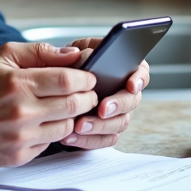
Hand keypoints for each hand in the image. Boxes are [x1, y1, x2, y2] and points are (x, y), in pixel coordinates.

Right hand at [0, 42, 97, 166]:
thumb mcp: (3, 57)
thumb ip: (40, 52)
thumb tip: (73, 54)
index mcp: (17, 84)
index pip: (68, 81)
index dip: (85, 78)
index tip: (88, 77)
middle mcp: (20, 112)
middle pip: (74, 105)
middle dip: (87, 97)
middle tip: (86, 93)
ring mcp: (21, 137)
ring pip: (68, 127)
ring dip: (73, 117)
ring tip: (66, 107)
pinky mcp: (20, 156)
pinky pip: (52, 144)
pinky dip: (54, 133)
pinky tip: (46, 123)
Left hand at [59, 36, 149, 150]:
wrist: (49, 91)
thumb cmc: (63, 67)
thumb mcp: (68, 52)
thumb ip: (72, 51)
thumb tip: (78, 55)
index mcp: (120, 67)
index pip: (141, 71)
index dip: (139, 79)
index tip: (130, 85)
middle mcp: (122, 91)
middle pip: (133, 100)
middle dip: (118, 105)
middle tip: (102, 109)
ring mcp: (115, 113)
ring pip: (120, 123)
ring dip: (101, 125)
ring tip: (79, 125)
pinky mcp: (104, 131)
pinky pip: (105, 139)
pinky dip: (89, 140)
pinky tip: (71, 136)